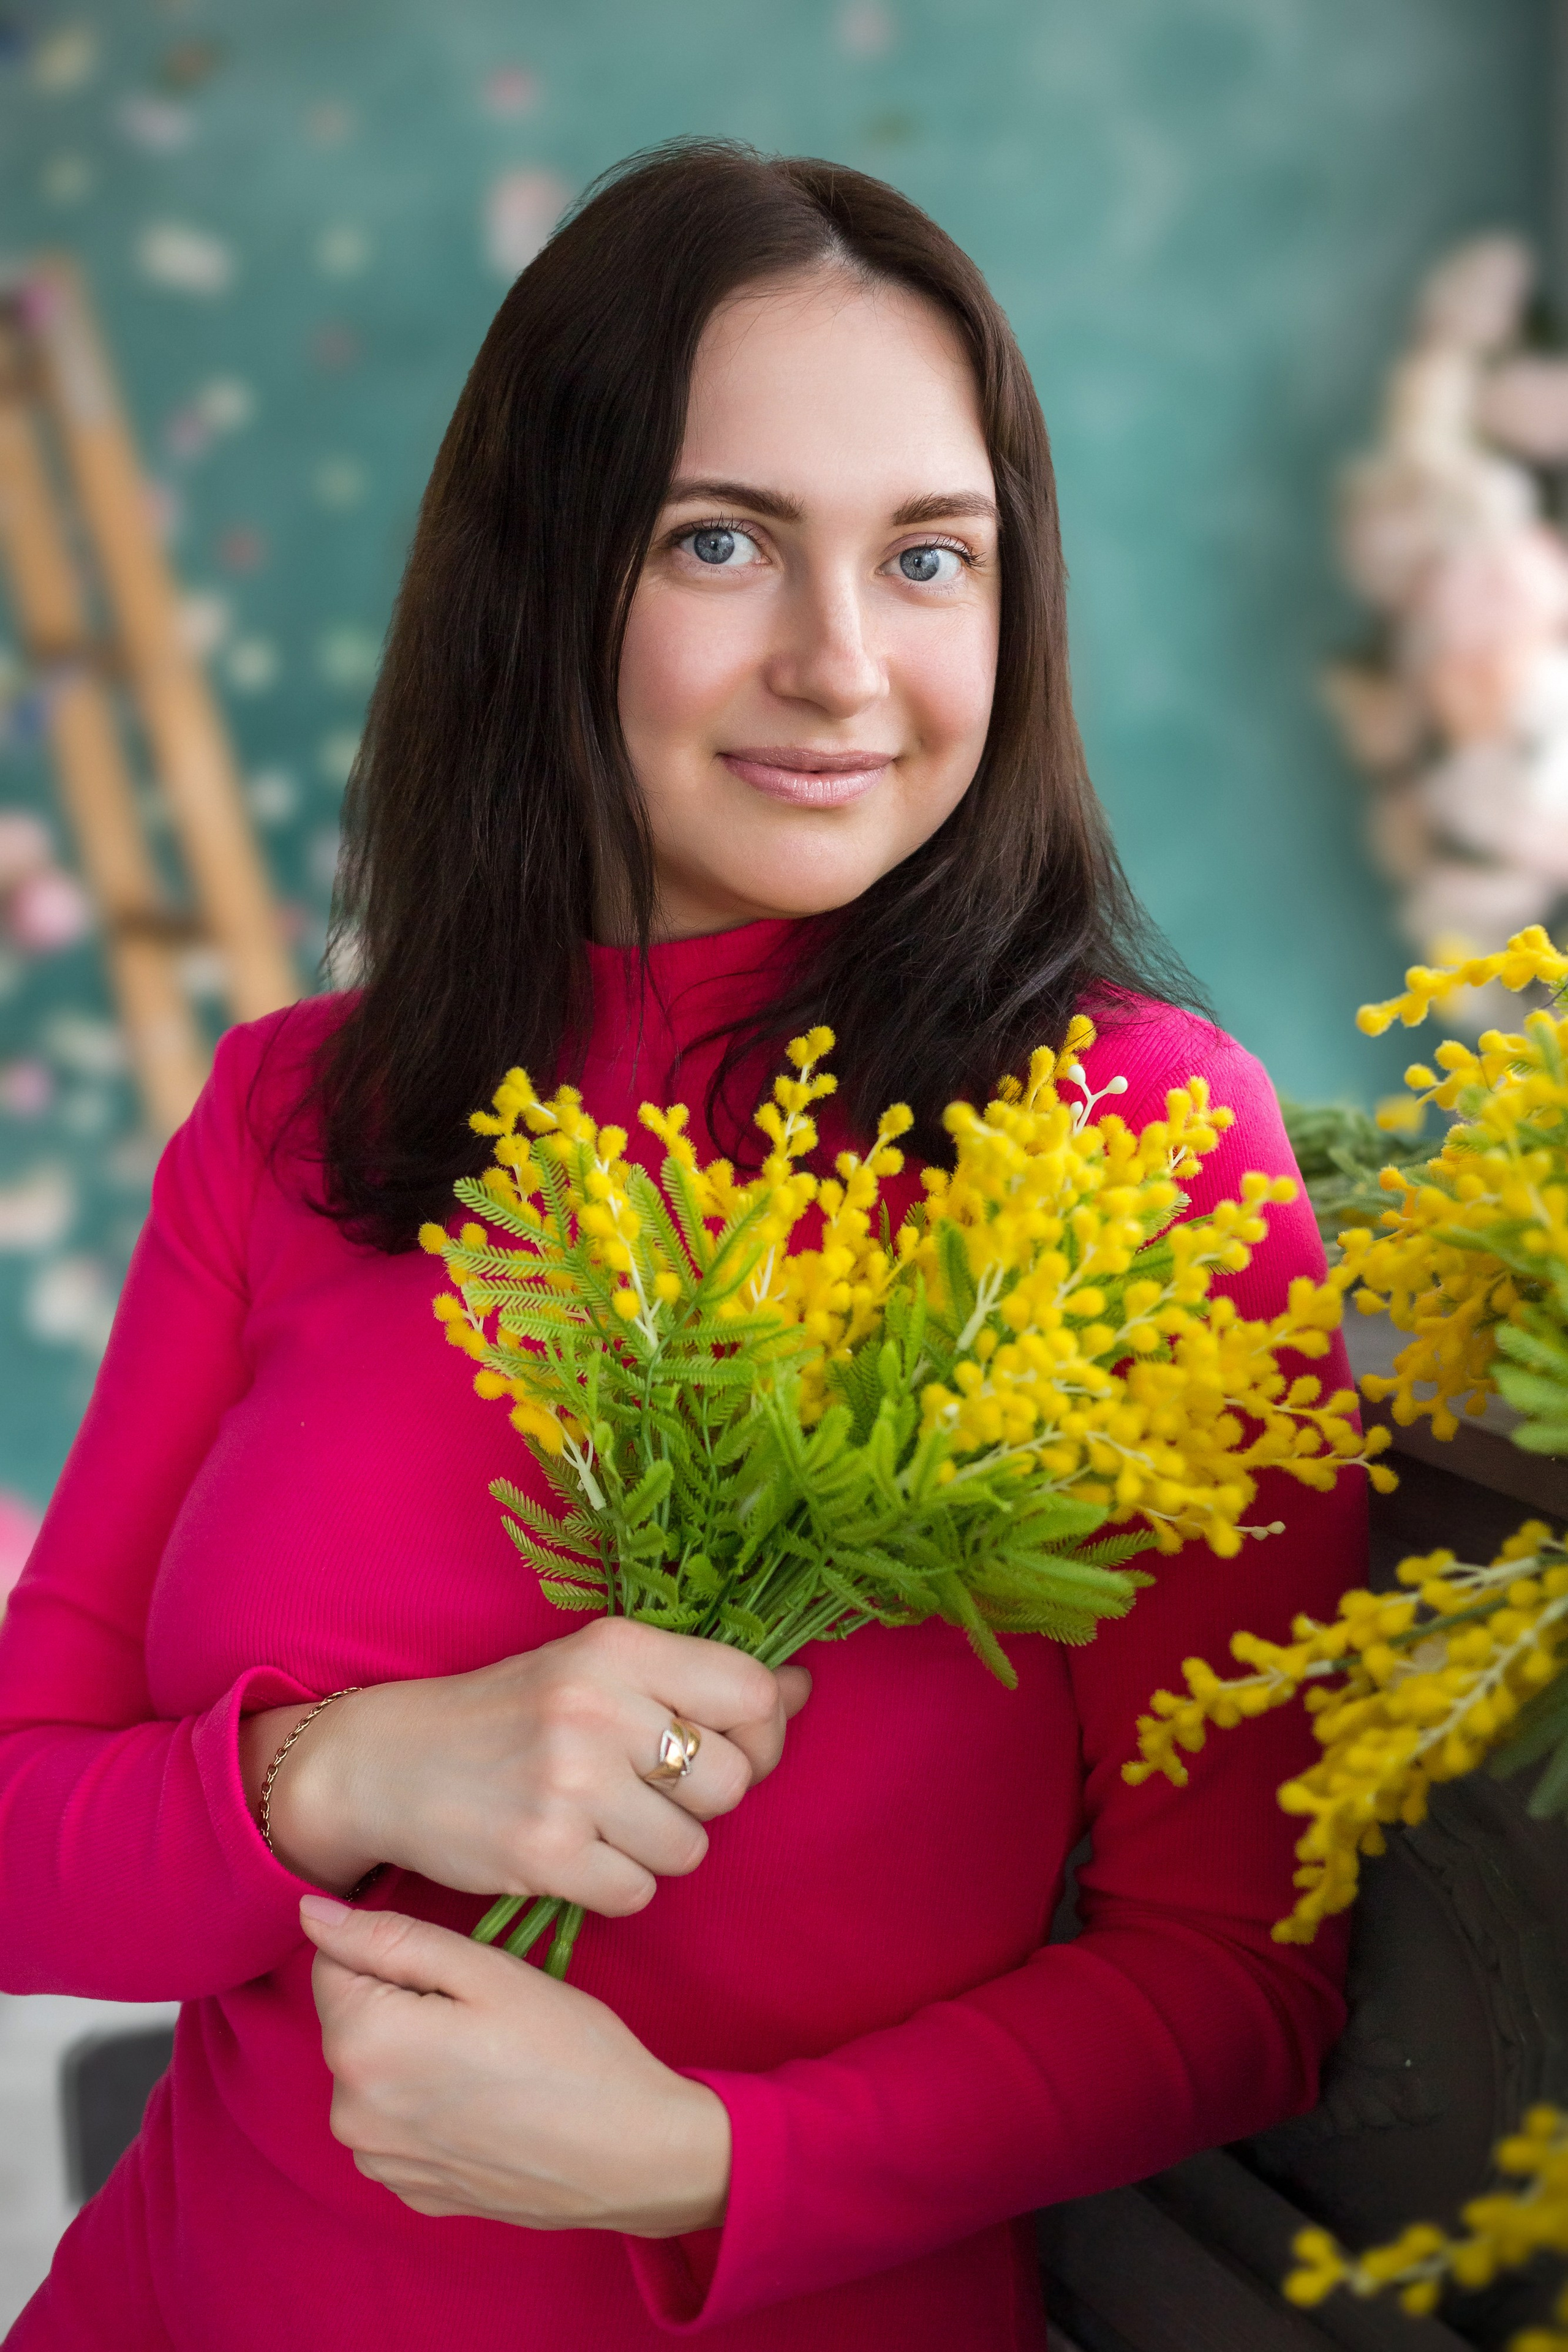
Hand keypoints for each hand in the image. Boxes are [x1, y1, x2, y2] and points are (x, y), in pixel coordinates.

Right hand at [240, 1619, 809, 1907]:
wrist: (389, 1763)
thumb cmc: (510, 1714)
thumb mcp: (597, 1669)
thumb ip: (697, 1679)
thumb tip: (803, 1689)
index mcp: (618, 1648)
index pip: (754, 1695)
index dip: (761, 1733)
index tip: (727, 1745)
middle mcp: (597, 1708)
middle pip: (732, 1783)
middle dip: (701, 1799)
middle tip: (646, 1790)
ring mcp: (569, 1785)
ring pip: (689, 1848)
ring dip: (655, 1848)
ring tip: (601, 1819)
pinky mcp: (544, 1855)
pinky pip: (637, 1894)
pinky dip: (614, 1885)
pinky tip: (574, 1852)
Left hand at [301, 1896, 728, 2235]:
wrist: (631, 2155)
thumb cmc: (569, 2052)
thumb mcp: (486, 1970)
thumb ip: (389, 1938)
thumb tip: (311, 1913)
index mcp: (362, 2045)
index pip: (334, 1963)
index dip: (398, 1953)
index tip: (456, 1972)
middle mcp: (350, 2114)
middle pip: (354, 2020)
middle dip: (405, 2003)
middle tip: (485, 2016)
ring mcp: (378, 2162)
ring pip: (375, 2071)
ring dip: (414, 2055)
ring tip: (490, 2061)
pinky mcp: (409, 2192)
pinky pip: (396, 2123)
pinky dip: (428, 2105)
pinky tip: (486, 2105)